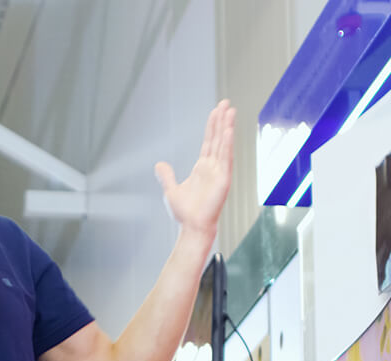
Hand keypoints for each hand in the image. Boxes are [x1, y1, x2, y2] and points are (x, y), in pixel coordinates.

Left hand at [154, 99, 234, 238]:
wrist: (192, 227)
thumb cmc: (185, 213)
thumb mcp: (171, 190)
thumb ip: (166, 176)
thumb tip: (159, 164)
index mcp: (203, 168)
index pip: (209, 141)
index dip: (213, 125)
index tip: (217, 111)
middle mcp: (213, 167)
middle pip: (218, 138)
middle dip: (222, 120)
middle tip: (226, 103)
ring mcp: (220, 172)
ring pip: (224, 145)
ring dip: (227, 127)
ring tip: (230, 111)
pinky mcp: (223, 180)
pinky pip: (226, 159)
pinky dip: (227, 145)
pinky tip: (228, 131)